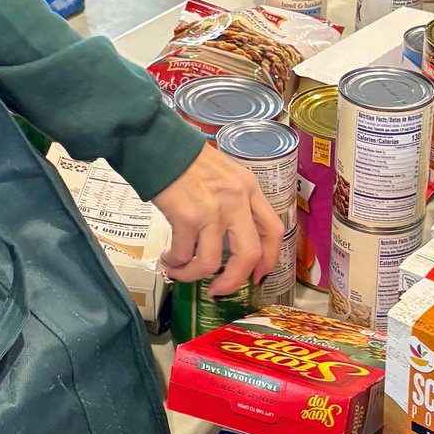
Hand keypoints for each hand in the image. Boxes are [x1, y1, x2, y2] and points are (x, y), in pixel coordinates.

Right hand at [153, 144, 284, 296]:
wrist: (160, 144)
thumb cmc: (188, 158)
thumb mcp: (224, 173)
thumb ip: (234, 199)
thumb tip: (230, 234)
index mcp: (249, 188)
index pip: (274, 230)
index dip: (269, 259)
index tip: (257, 275)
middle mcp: (236, 201)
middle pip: (248, 255)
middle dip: (234, 281)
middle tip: (219, 290)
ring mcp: (212, 210)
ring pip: (210, 262)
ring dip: (192, 275)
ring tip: (179, 272)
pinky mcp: (186, 217)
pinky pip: (184, 254)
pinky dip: (174, 263)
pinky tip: (167, 258)